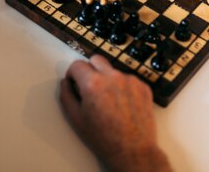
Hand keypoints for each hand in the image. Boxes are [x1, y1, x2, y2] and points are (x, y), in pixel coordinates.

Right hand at [60, 55, 171, 171]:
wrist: (133, 149)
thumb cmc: (106, 138)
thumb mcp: (76, 118)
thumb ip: (67, 95)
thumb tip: (66, 83)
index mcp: (93, 84)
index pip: (77, 64)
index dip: (73, 73)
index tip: (74, 80)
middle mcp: (112, 77)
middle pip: (96, 59)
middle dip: (89, 69)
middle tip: (89, 86)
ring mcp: (130, 80)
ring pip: (112, 70)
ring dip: (107, 79)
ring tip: (108, 101)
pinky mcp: (142, 86)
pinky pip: (128, 79)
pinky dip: (122, 86)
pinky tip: (121, 103)